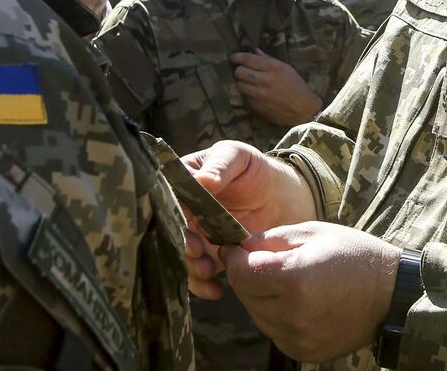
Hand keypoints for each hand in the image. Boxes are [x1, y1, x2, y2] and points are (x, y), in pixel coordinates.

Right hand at [180, 141, 317, 299]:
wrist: (278, 198)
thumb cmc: (253, 170)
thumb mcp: (238, 158)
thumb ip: (220, 166)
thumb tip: (201, 180)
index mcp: (184, 181)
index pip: (168, 197)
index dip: (174, 213)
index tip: (187, 224)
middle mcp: (183, 210)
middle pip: (170, 230)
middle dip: (180, 244)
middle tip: (197, 251)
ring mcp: (194, 235)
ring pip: (181, 255)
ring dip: (190, 267)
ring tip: (208, 269)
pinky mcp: (208, 255)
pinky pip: (198, 274)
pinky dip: (203, 285)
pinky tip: (216, 289)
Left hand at [220, 222, 400, 362]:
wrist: (390, 295)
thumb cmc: (354, 256)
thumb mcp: (313, 232)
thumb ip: (270, 240)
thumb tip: (240, 246)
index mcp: (294, 280)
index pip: (239, 273)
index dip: (233, 258)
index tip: (235, 248)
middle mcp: (292, 315)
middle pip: (244, 294)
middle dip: (247, 275)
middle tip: (263, 260)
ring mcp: (297, 338)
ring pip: (256, 314)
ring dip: (261, 296)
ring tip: (285, 280)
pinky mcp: (302, 351)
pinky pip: (273, 330)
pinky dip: (276, 315)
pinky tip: (296, 300)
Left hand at [231, 49, 321, 125]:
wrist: (304, 110)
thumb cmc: (296, 86)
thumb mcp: (286, 69)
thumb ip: (268, 59)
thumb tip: (254, 51)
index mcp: (273, 68)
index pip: (248, 59)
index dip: (237, 57)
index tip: (233, 57)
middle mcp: (265, 80)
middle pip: (239, 71)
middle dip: (239, 70)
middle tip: (243, 71)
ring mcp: (260, 95)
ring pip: (239, 85)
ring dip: (242, 83)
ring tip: (248, 83)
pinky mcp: (257, 107)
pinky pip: (245, 97)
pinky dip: (249, 94)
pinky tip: (256, 94)